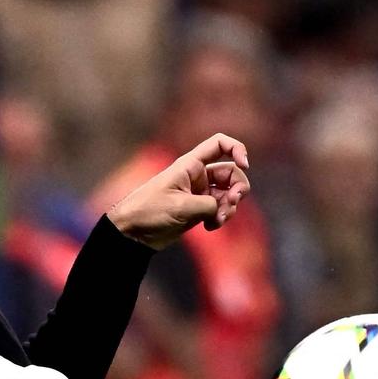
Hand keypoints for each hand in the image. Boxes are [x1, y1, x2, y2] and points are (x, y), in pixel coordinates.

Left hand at [105, 134, 251, 248]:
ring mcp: (200, 193)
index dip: (237, 149)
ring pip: (229, 194)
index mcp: (190, 165)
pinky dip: (220, 218)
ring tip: (217, 221)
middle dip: (238, 189)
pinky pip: (220, 210)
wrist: (132, 233)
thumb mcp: (181, 206)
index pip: (219, 144)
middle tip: (231, 204)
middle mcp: (198, 176)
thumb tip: (222, 209)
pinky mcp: (199, 210)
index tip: (245, 164)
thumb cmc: (149, 211)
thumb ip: (209, 205)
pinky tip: (210, 227)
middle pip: (232, 173)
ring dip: (229, 208)